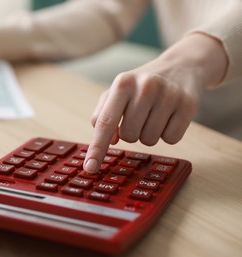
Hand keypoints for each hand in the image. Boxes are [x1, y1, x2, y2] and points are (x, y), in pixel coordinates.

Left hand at [84, 33, 227, 173]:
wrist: (181, 66)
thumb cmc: (142, 85)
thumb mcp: (117, 92)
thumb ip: (104, 114)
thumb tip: (110, 140)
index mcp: (123, 83)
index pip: (105, 122)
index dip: (97, 148)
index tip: (90, 168)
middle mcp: (145, 86)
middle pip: (129, 136)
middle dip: (131, 133)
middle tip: (139, 115)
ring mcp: (169, 95)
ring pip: (149, 140)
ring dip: (149, 134)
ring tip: (155, 113)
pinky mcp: (188, 105)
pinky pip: (171, 140)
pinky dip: (168, 134)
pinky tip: (170, 116)